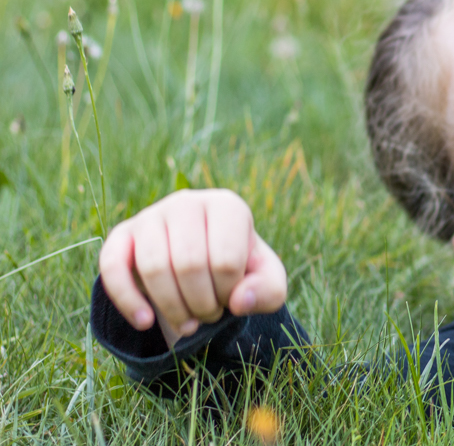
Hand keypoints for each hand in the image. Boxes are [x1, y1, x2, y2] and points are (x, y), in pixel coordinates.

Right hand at [98, 188, 286, 347]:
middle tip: (208, 314)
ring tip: (187, 321)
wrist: (201, 263)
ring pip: (153, 268)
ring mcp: (151, 215)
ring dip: (171, 308)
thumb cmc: (239, 270)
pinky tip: (145, 323)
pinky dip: (128, 302)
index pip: (225, 259)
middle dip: (200, 304)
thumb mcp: (267, 281)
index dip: (227, 294)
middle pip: (189, 265)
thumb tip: (239, 301)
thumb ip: (268, 291)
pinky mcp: (121, 235)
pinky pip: (112, 268)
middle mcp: (188, 202)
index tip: (229, 301)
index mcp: (228, 206)